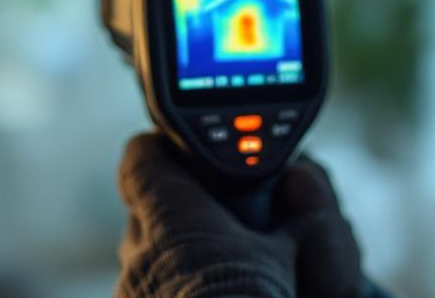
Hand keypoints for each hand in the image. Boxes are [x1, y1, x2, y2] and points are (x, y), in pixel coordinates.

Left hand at [115, 132, 365, 297]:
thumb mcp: (285, 254)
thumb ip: (293, 214)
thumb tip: (304, 181)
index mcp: (170, 211)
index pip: (140, 157)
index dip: (159, 150)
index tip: (177, 152)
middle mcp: (139, 245)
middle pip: (144, 207)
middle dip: (172, 210)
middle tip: (208, 218)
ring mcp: (130, 285)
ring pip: (143, 253)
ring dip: (168, 255)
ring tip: (207, 268)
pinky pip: (145, 288)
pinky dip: (167, 288)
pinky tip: (197, 297)